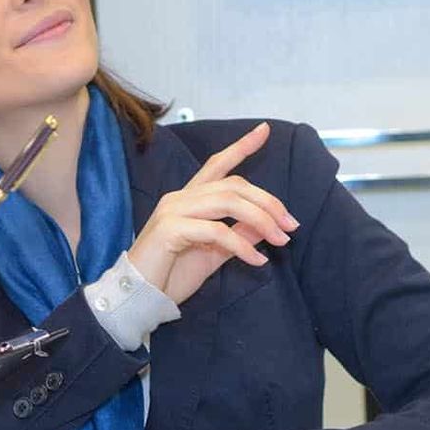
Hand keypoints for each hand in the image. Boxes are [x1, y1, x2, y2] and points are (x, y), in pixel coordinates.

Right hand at [128, 122, 298, 306]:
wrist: (138, 298)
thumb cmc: (170, 276)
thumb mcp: (213, 254)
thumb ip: (237, 237)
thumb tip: (266, 227)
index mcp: (188, 200)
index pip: (217, 165)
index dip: (241, 147)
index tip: (265, 130)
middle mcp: (179, 198)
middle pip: (233, 185)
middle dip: (268, 202)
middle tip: (290, 226)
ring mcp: (173, 211)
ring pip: (228, 202)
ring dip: (261, 220)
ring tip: (280, 241)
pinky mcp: (170, 229)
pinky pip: (216, 231)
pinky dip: (242, 246)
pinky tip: (256, 261)